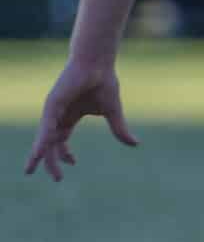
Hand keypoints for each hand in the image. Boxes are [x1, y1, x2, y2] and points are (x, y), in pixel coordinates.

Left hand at [26, 59, 135, 181]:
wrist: (97, 62)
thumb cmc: (104, 82)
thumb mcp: (113, 112)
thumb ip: (119, 129)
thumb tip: (136, 144)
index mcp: (70, 116)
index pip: (61, 140)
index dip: (65, 154)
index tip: (74, 163)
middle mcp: (58, 116)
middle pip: (50, 144)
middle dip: (50, 162)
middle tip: (56, 179)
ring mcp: (53, 111)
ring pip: (43, 139)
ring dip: (38, 156)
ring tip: (30, 171)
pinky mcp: (52, 105)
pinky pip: (45, 128)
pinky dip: (41, 141)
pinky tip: (38, 153)